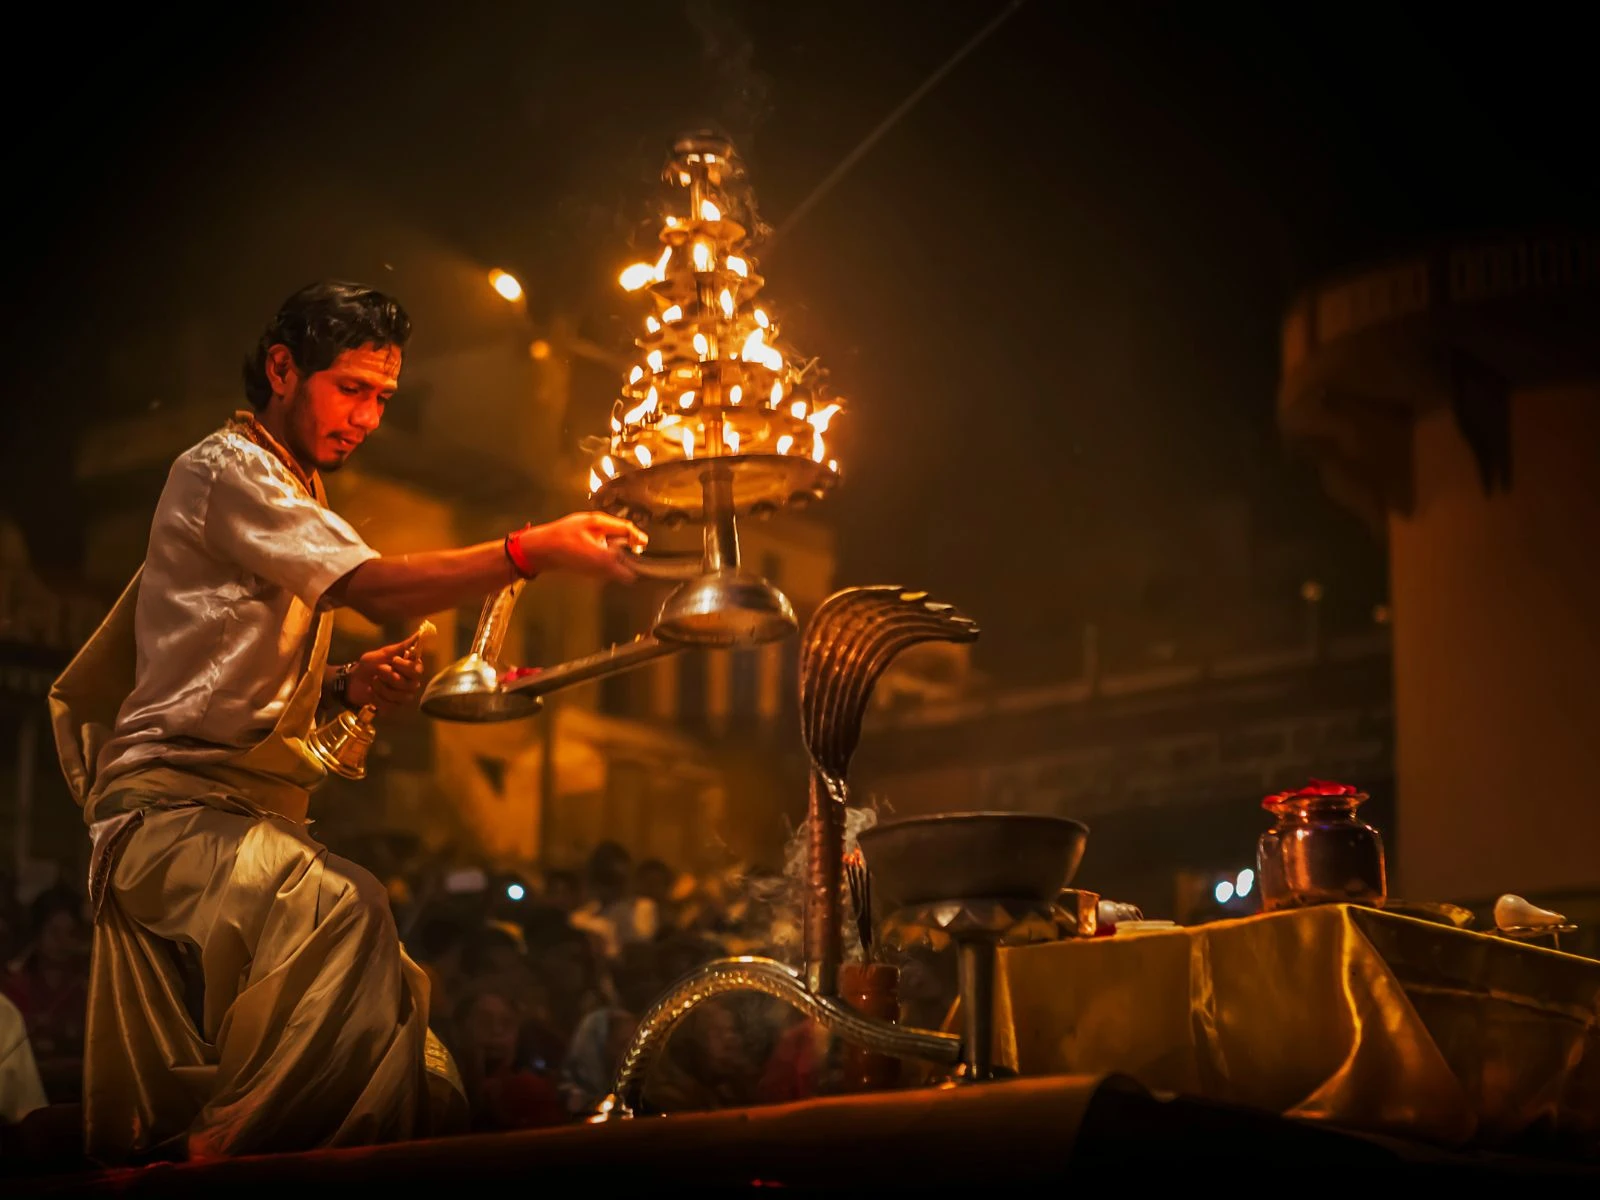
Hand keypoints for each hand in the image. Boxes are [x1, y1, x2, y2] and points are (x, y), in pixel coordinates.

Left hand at [346, 637, 426, 713]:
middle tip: (379, 670)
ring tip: (373, 681)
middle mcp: (411, 684)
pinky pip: (390, 706)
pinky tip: (371, 692)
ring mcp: (402, 697)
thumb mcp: (384, 653)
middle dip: (391, 677)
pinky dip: (377, 698)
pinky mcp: (392, 708)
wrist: (353, 680)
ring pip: (400, 696)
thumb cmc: (370, 665)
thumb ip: (403, 646)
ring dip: (382, 687)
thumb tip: (420, 633)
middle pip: (410, 685)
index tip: (394, 661)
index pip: (418, 670)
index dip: (406, 667)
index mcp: (411, 669)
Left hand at [516, 512, 646, 584]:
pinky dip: (595, 562)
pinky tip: (593, 572)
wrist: (534, 551)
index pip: (624, 527)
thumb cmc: (563, 548)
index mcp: (598, 522)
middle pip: (614, 536)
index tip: (644, 545)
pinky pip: (590, 552)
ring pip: (602, 545)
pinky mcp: (571, 544)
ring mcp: (580, 533)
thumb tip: (630, 575)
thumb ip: (614, 566)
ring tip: (610, 571)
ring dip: (608, 558)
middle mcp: (591, 525)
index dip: (636, 537)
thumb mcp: (594, 557)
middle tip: (629, 562)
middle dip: (622, 550)